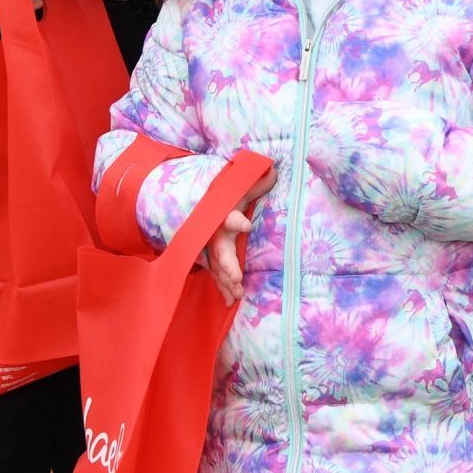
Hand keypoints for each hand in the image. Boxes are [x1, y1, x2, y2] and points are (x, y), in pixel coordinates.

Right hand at [204, 168, 275, 305]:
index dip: (236, 220)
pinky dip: (221, 289)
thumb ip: (257, 184)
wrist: (198, 204)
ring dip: (225, 282)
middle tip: (236, 278)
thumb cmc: (226, 197)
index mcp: (223, 213)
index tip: (246, 225)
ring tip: (237, 295)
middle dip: (227, 264)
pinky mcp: (210, 258)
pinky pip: (215, 275)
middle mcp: (215, 232)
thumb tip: (274, 169)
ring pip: (217, 267)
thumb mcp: (239, 189)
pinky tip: (229, 303)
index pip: (229, 216)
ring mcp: (210, 247)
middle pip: (220, 249)